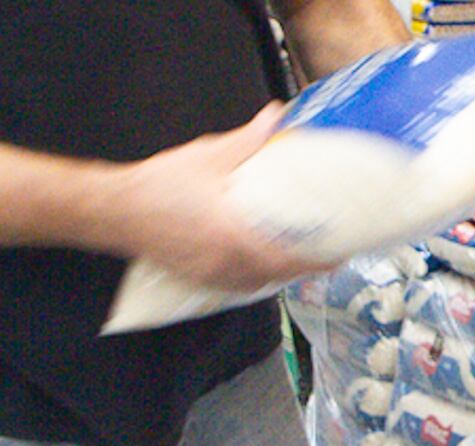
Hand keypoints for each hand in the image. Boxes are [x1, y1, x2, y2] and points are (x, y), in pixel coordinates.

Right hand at [93, 104, 331, 292]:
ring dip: (283, 272)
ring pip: (262, 282)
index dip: (321, 262)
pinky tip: (263, 261)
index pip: (292, 261)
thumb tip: (278, 114)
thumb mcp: (209, 156)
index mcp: (236, 237)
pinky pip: (241, 284)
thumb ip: (249, 139)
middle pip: (282, 276)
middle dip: (306, 266)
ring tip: (300, 255)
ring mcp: (215, 276)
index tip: (341, 255)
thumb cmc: (159, 184)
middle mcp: (229, 263)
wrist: (114, 210)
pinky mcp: (202, 279)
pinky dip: (258, 275)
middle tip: (326, 251)